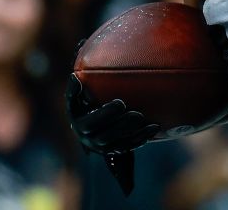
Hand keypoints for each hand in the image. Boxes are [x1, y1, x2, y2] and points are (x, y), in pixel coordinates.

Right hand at [66, 73, 160, 194]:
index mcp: (79, 125)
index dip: (106, 114)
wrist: (88, 124)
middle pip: (106, 136)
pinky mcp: (115, 151)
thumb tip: (74, 77)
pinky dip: (142, 138)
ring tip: (150, 124)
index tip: (121, 103)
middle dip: (123, 125)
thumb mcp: (74, 98)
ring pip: (119, 144)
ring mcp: (103, 147)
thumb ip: (74, 89)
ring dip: (135, 134)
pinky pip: (129, 147)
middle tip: (138, 114)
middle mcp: (89, 140)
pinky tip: (153, 129)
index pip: (90, 124)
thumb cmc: (82, 105)